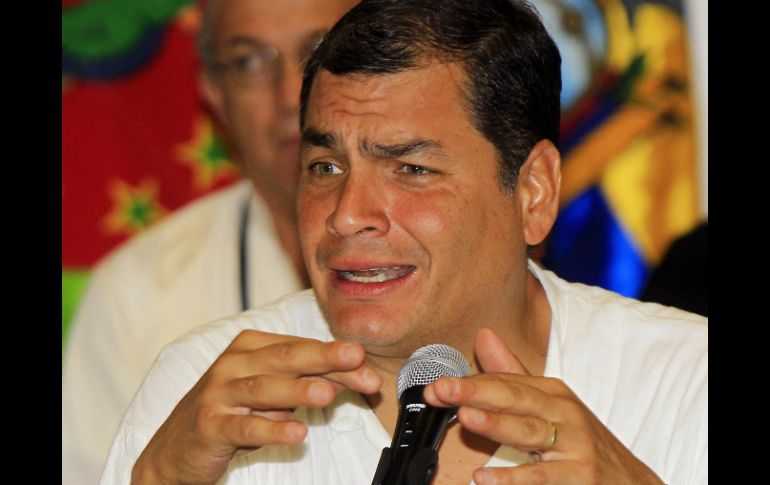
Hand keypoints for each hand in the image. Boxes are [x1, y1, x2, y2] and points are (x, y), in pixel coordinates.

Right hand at [132, 330, 381, 483]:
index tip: (366, 362)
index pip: (298, 348)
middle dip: (323, 358)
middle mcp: (232, 364)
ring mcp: (218, 394)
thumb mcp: (269, 393)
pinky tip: (296, 434)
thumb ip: (306, 382)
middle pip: (284, 359)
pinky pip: (244, 427)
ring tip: (327, 394)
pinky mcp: (209, 426)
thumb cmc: (230, 412)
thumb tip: (355, 377)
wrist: (175, 449)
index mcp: (248, 347)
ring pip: (263, 389)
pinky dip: (270, 430)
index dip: (334, 355)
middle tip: (355, 357)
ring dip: (297, 390)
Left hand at [423, 328, 663, 484]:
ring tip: (466, 419)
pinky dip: (514, 479)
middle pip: (515, 400)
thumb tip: (482, 335)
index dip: (468, 384)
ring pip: (530, 434)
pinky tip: (485, 478)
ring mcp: (575, 446)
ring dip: (497, 425)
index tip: (434, 386)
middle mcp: (564, 413)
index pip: (505, 383)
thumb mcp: (551, 406)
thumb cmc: (582, 443)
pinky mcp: (582, 477)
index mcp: (553, 393)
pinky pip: (543, 478)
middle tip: (441, 390)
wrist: (633, 484)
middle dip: (476, 393)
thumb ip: (511, 376)